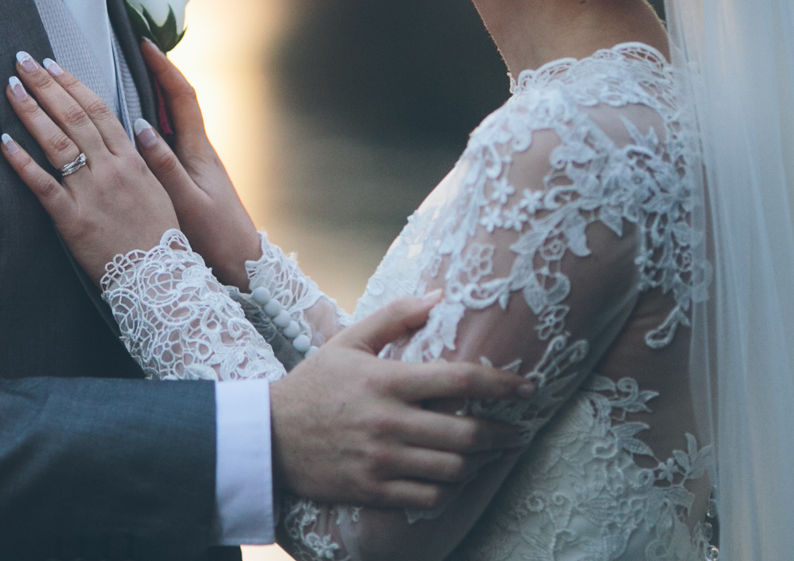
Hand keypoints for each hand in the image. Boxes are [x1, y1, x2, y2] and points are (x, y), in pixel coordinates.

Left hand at [0, 53, 177, 277]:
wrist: (159, 276)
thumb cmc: (158, 235)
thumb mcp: (158, 188)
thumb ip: (143, 156)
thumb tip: (132, 124)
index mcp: (132, 160)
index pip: (97, 110)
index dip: (72, 84)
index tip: (51, 63)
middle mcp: (111, 170)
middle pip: (74, 117)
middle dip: (45, 85)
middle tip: (22, 60)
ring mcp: (91, 193)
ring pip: (57, 143)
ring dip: (31, 111)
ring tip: (11, 88)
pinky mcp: (72, 219)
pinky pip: (43, 185)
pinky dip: (22, 161)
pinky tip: (4, 140)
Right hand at [132, 40, 262, 285]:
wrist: (242, 263)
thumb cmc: (217, 236)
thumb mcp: (187, 202)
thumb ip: (163, 166)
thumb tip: (141, 128)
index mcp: (198, 150)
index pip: (182, 97)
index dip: (164, 68)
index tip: (144, 44)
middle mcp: (198, 150)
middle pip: (178, 100)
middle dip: (158, 72)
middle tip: (134, 50)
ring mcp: (196, 162)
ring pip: (175, 117)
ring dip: (156, 93)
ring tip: (131, 75)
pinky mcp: (191, 176)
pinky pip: (170, 137)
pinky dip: (155, 120)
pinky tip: (137, 123)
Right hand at [271, 296, 533, 510]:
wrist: (267, 437)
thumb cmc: (313, 385)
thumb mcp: (347, 341)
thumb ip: (394, 317)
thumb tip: (439, 296)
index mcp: (385, 381)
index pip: (458, 382)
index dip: (500, 385)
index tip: (527, 388)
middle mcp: (387, 422)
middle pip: (466, 432)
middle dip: (502, 433)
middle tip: (516, 430)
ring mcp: (381, 461)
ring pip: (453, 468)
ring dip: (478, 461)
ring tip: (487, 453)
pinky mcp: (373, 491)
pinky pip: (430, 497)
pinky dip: (450, 489)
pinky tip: (453, 476)